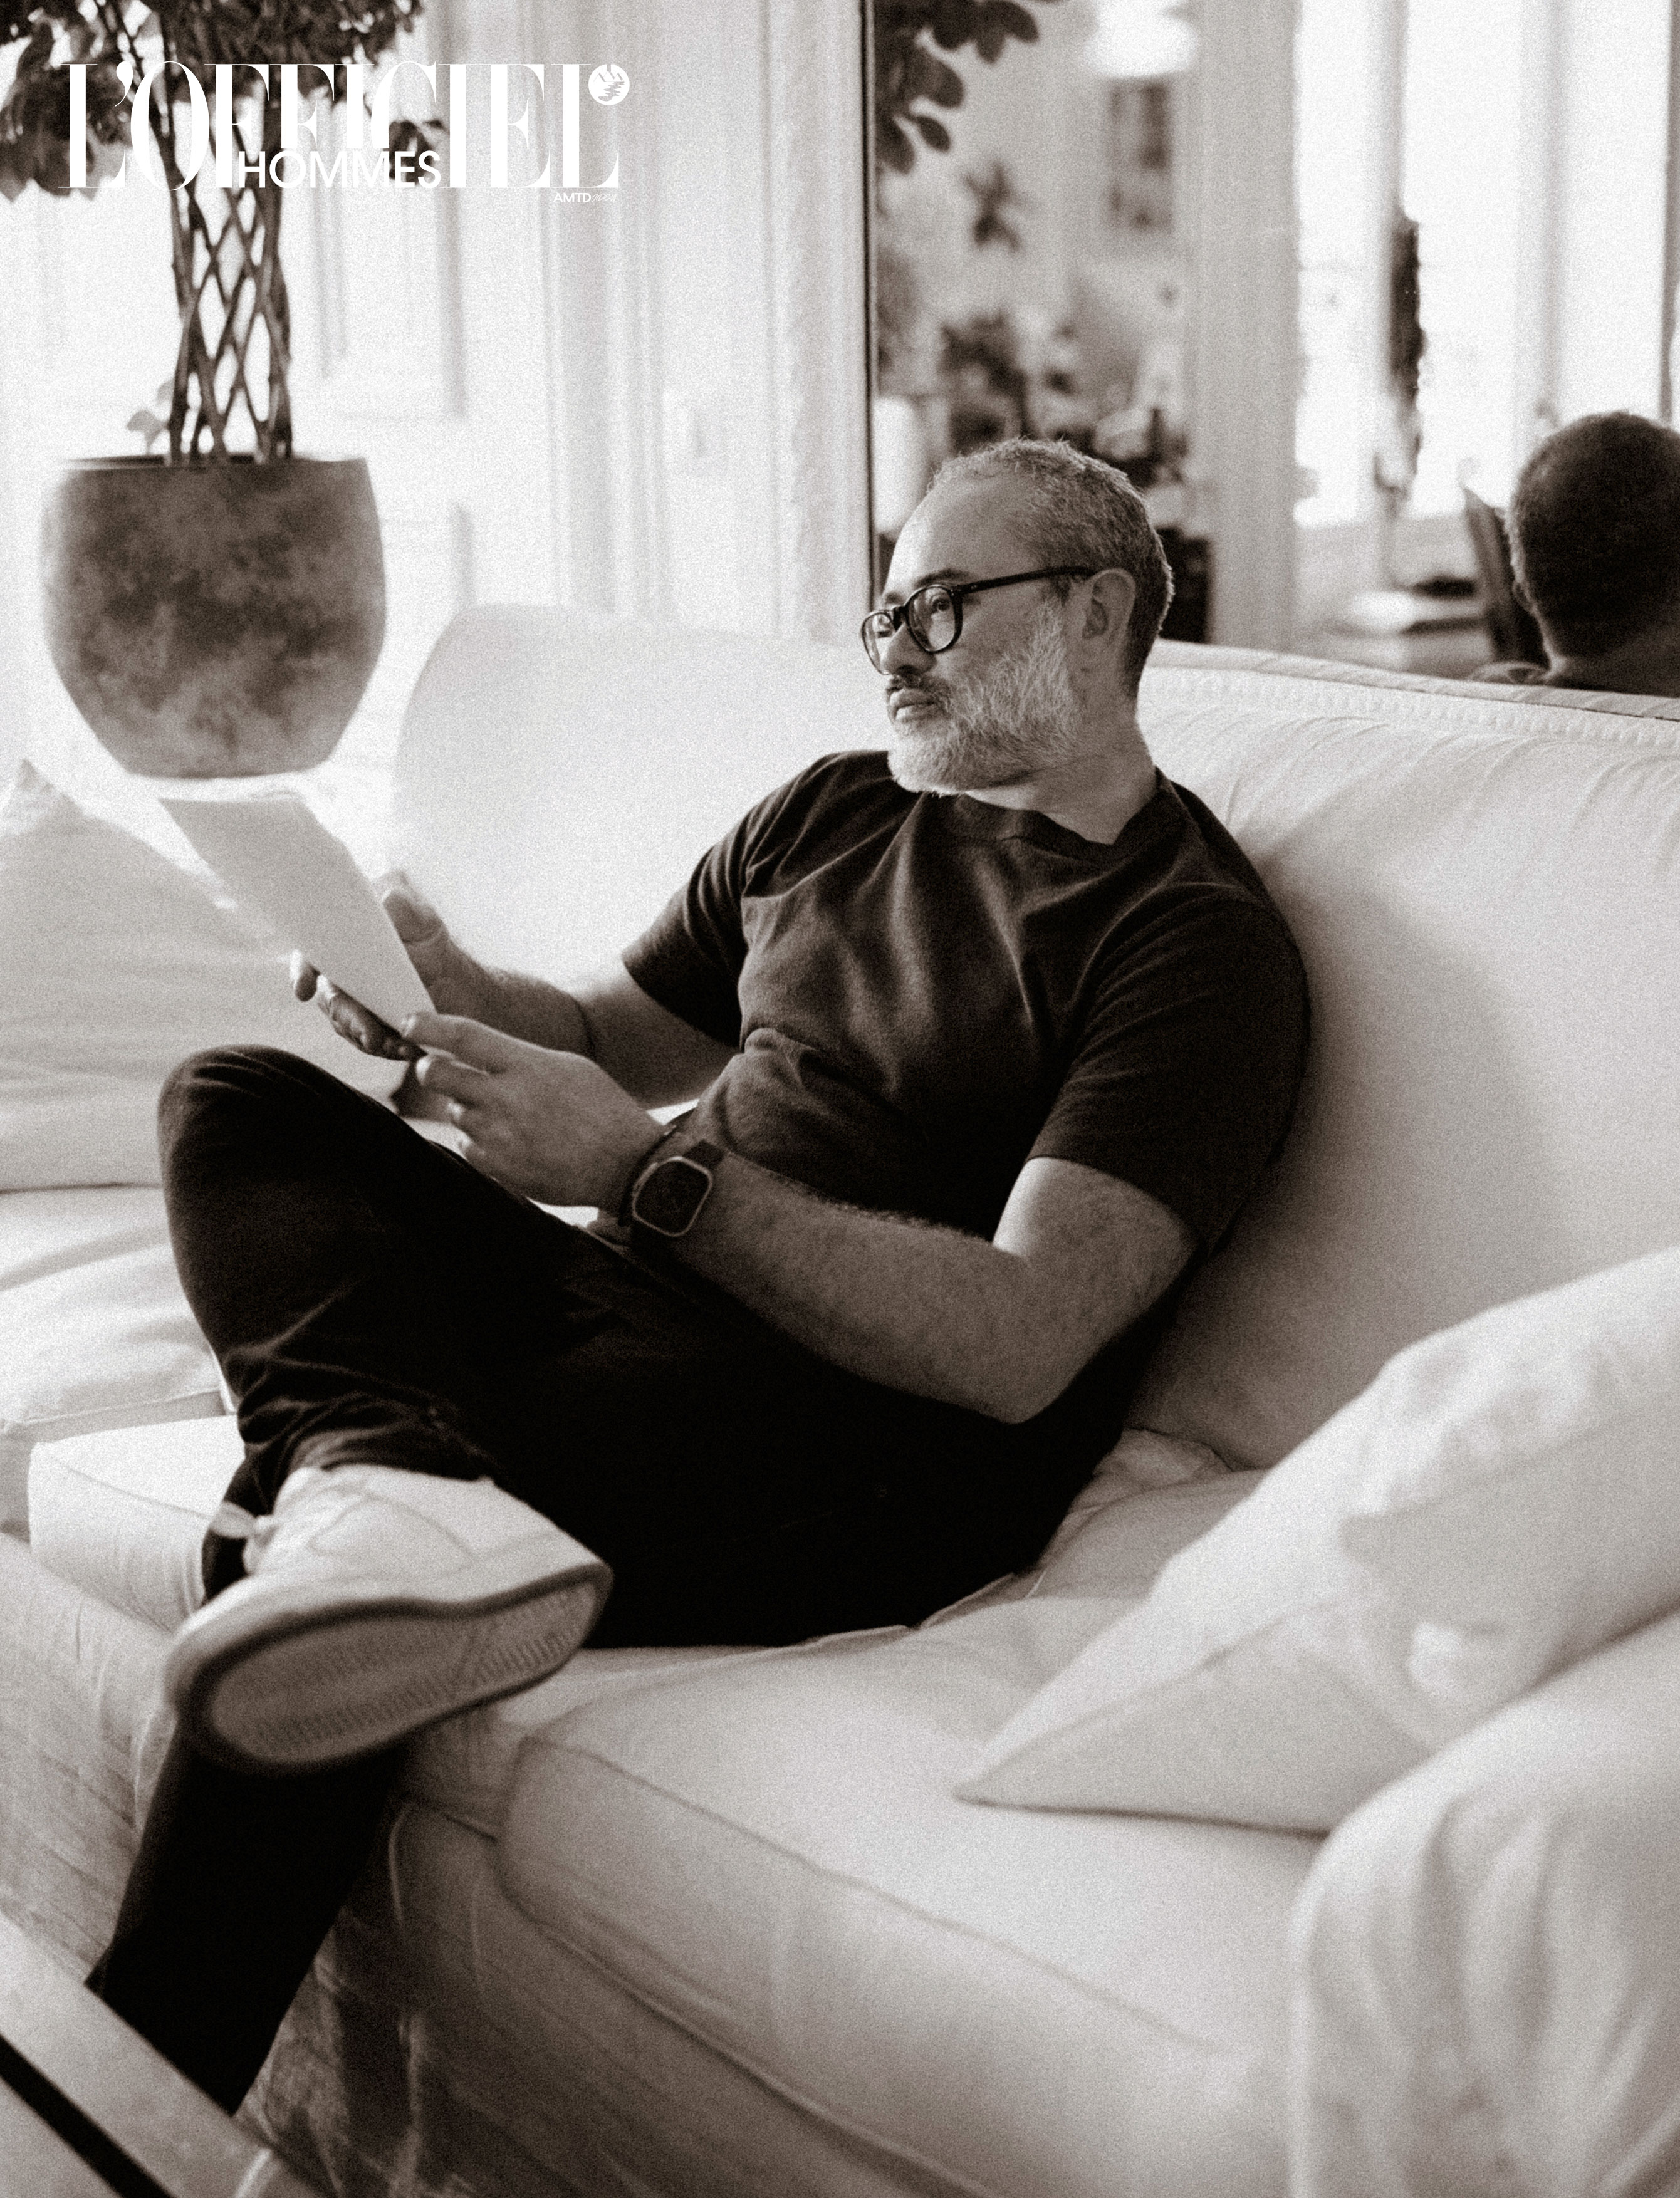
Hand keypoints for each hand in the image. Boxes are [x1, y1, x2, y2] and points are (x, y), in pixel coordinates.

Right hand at [291, 875, 489, 1059]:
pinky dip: (389, 1049)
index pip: (309, 955)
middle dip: (348, 1019)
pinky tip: (408, 1049)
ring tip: (398, 1045)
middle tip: (369, 1034)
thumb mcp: (419, 918)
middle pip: (331, 1001)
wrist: (447, 973)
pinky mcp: (368, 1030)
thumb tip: (389, 901)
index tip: (304, 988)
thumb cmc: (422, 936)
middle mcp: (337, 978)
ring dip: (371, 1040)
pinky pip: (372, 1044)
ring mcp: (351, 1007)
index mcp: (337, 944)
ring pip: (349, 1027)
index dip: (302, 971)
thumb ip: (403, 909)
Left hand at [407, 1012, 664, 1207]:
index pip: (464, 1036)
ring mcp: (499, 1136)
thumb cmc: (602, 1110)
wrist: (627, 1165)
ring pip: (455, 1112)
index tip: (410, 1022)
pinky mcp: (498, 1168)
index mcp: (528, 1065)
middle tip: (436, 1069)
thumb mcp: (567, 1066)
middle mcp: (507, 1098)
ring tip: (511, 1117)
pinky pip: (467, 1147)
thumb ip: (519, 1059)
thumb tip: (474, 1055)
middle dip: (429, 1069)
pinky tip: (514, 1142)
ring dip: (469, 1110)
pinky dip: (481, 1142)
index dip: (429, 1026)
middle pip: (437, 1075)